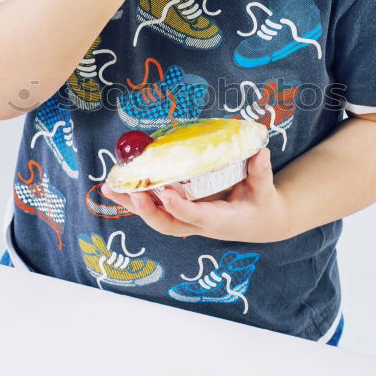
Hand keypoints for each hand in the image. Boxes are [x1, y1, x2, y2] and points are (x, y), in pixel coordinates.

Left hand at [100, 148, 286, 242]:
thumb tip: (261, 151)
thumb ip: (261, 172)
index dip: (179, 207)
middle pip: (167, 224)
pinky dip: (137, 199)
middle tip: (130, 192)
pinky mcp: (182, 214)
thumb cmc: (262, 205)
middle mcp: (199, 225)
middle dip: (146, 210)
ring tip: (109, 188)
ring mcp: (188, 221)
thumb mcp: (266, 190)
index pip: (196, 216)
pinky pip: (156, 209)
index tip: (165, 193)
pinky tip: (120, 187)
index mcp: (220, 220)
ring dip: (131, 204)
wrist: (259, 223)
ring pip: (156, 217)